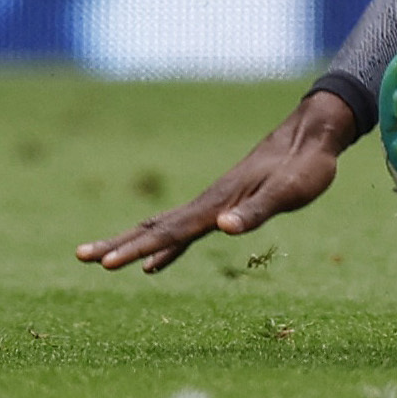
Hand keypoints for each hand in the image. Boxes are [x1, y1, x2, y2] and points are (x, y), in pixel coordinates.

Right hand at [77, 91, 355, 273]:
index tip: (106, 263)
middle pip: (156, 227)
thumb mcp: (289, 191)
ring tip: (101, 258)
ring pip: (165, 226)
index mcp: (219, 202)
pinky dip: (164, 246)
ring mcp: (215, 202)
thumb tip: (222, 228)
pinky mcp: (226, 205)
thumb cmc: (306, 166)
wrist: (315, 134)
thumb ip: (256, 210)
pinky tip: (155, 263)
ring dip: (133, 243)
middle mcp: (211, 202)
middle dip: (118, 243)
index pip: (171, 230)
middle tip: (81, 257)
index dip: (138, 248)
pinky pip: (185, 229)